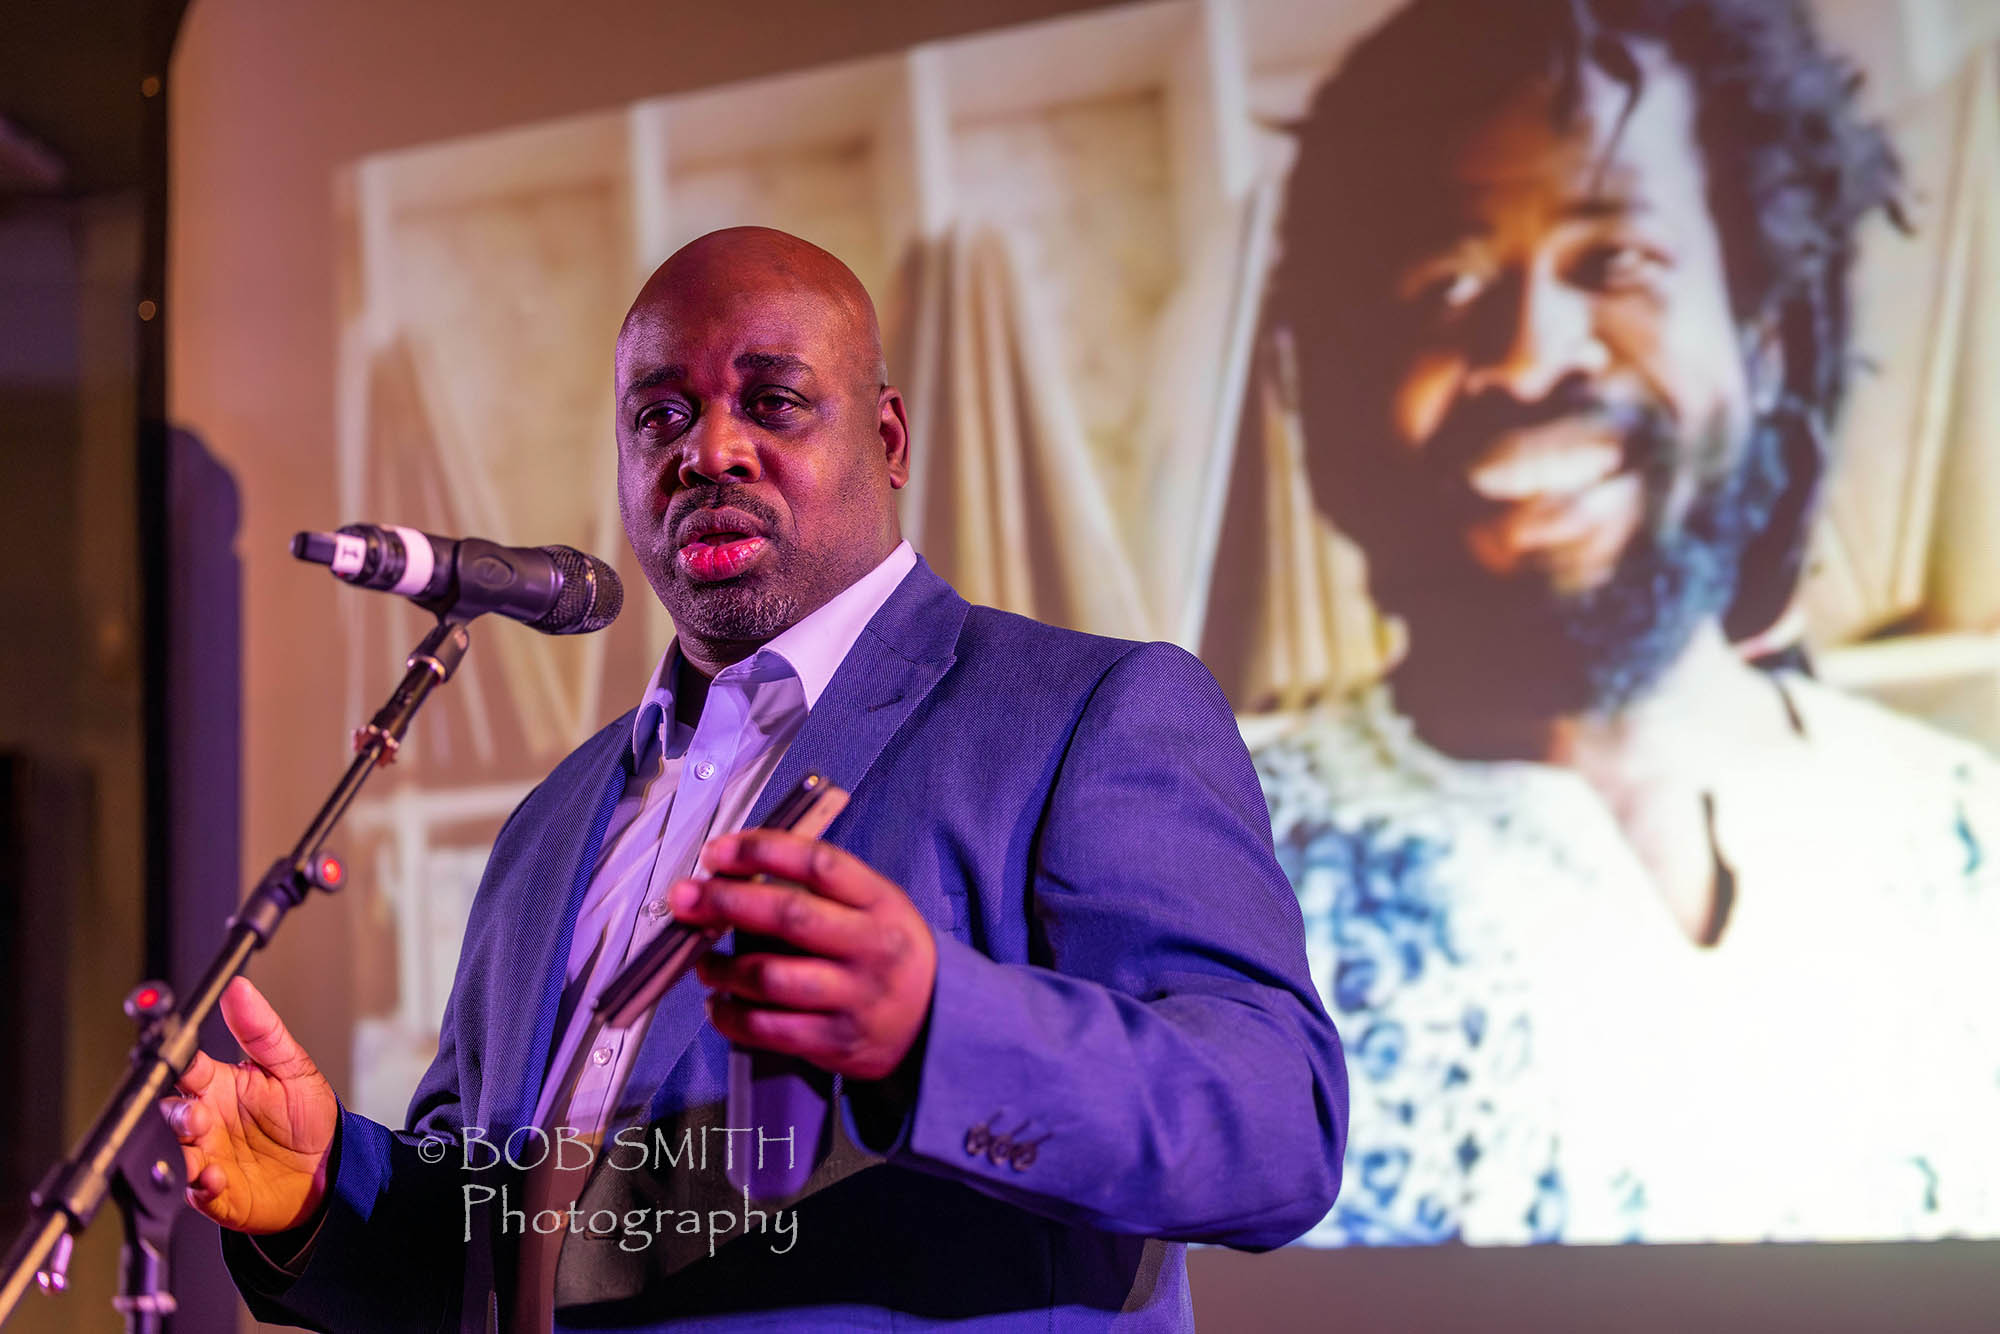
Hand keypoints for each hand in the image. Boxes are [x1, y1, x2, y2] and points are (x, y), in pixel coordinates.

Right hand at [159, 976, 338, 1234]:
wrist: (329, 1168)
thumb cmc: (306, 1116)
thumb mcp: (292, 1067)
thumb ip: (262, 1030)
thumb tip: (239, 989)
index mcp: (218, 1085)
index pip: (183, 1067)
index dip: (172, 1059)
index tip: (172, 1053)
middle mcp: (206, 1121)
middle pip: (170, 1114)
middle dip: (178, 1115)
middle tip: (199, 1116)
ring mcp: (208, 1156)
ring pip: (174, 1154)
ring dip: (184, 1153)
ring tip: (204, 1152)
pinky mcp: (215, 1192)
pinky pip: (195, 1191)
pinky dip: (201, 1186)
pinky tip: (217, 1179)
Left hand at [678, 829, 936, 1081]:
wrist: (936, 1023)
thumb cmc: (887, 952)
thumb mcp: (874, 906)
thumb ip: (817, 890)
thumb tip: (732, 877)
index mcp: (880, 902)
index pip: (818, 863)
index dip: (761, 852)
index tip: (717, 852)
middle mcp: (871, 947)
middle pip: (789, 916)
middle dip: (725, 903)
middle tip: (685, 898)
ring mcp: (855, 997)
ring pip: (771, 977)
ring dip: (723, 968)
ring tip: (705, 963)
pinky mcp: (836, 1042)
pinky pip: (769, 1029)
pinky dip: (731, 1017)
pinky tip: (719, 1005)